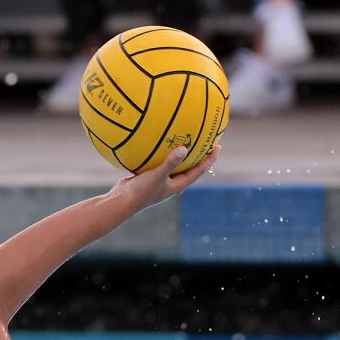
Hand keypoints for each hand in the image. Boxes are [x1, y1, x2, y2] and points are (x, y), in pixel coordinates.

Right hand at [106, 145, 220, 215]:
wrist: (121, 201)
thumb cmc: (141, 191)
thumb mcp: (157, 176)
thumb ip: (170, 163)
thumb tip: (185, 148)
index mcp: (177, 185)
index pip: (198, 171)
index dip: (209, 160)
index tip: (218, 147)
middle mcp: (171, 183)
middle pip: (190, 167)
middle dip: (199, 155)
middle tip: (207, 141)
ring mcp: (160, 180)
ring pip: (174, 164)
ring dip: (180, 153)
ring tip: (186, 138)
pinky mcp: (149, 176)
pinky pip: (159, 161)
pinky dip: (162, 152)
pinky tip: (160, 140)